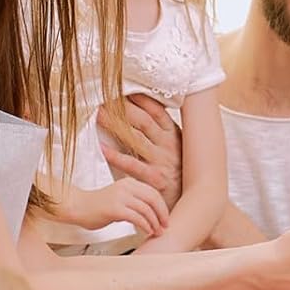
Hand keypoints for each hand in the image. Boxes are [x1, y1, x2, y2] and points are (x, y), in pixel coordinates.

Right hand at [57, 179, 168, 238]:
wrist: (77, 206)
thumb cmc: (97, 206)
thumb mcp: (119, 197)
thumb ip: (134, 201)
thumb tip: (152, 213)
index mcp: (129, 183)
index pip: (153, 193)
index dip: (162, 207)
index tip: (165, 219)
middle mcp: (126, 187)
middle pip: (153, 199)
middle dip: (162, 214)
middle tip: (165, 226)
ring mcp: (120, 197)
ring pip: (146, 209)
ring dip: (154, 222)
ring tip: (156, 232)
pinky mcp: (115, 208)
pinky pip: (136, 217)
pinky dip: (145, 225)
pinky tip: (147, 231)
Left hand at [99, 93, 182, 211]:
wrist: (190, 201)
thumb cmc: (177, 172)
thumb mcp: (175, 147)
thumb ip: (160, 132)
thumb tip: (140, 111)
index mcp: (173, 134)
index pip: (157, 110)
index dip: (140, 98)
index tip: (124, 87)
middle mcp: (168, 145)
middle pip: (144, 120)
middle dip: (123, 107)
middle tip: (105, 96)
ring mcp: (162, 161)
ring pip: (136, 138)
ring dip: (116, 125)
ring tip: (99, 114)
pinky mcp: (155, 178)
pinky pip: (133, 165)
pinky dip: (116, 156)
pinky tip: (102, 147)